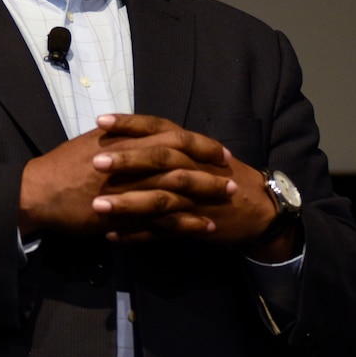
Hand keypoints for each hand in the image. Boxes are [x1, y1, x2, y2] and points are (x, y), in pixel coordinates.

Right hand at [18, 114, 236, 238]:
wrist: (39, 191)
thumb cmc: (63, 164)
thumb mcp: (94, 141)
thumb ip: (122, 137)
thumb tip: (142, 132)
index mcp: (126, 141)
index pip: (173, 137)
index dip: (200, 144)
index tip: (219, 150)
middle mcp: (133, 163)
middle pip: (182, 164)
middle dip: (209, 170)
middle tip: (232, 176)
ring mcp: (131, 190)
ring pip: (178, 192)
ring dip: (205, 197)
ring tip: (226, 201)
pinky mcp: (127, 216)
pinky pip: (165, 221)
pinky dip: (188, 224)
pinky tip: (205, 227)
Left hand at [92, 115, 302, 258]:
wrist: (260, 209)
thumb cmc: (222, 176)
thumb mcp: (197, 154)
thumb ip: (166, 145)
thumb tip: (125, 135)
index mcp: (190, 147)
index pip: (158, 128)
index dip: (130, 124)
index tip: (100, 120)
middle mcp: (193, 169)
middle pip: (159, 161)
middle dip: (127, 161)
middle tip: (95, 162)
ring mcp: (194, 199)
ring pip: (159, 199)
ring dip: (127, 204)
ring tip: (97, 206)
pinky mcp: (195, 225)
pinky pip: (162, 231)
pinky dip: (137, 235)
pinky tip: (111, 235)